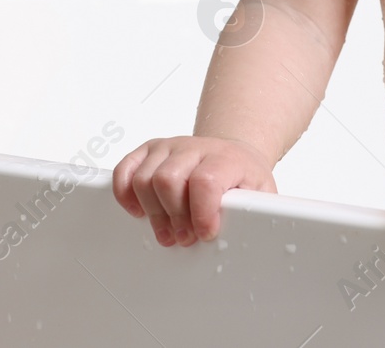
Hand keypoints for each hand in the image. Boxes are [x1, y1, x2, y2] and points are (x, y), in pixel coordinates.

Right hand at [112, 136, 276, 245]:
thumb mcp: (260, 194)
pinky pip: (124, 169)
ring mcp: (169, 147)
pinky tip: (139, 211)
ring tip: (169, 231)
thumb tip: (252, 234)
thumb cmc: (244, 178)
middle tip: (185, 237)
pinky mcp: (149, 151)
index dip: (202, 212)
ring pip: (144, 178)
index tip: (205, 233)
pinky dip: (124, 194)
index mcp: (225, 158)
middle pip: (167, 180)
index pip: (205, 180)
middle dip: (173, 217)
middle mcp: (194, 148)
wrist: (234, 154)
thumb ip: (255, 212)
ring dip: (153, 213)